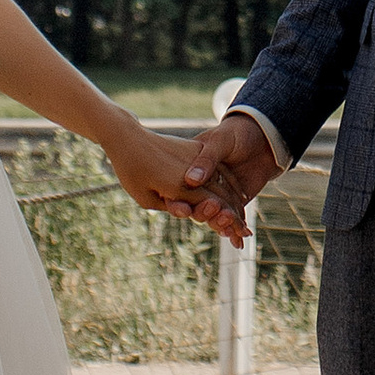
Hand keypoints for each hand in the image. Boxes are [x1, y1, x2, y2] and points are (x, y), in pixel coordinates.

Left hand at [109, 118, 251, 245]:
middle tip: (245, 233)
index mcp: (180, 186)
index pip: (213, 207)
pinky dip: (227, 182)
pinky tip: (233, 193)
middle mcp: (192, 172)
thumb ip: (171, 207)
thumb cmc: (131, 171)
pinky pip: (216, 168)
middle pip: (222, 196)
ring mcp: (196, 158)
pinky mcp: (194, 148)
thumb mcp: (145, 198)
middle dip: (235, 216)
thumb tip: (188, 212)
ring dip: (234, 201)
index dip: (229, 222)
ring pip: (223, 181)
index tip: (241, 236)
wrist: (128, 137)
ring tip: (241, 217)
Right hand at [178, 108, 278, 242]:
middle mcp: (200, 187)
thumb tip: (191, 180)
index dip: (177, 203)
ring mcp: (217, 196)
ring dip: (219, 223)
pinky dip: (234, 232)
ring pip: (212, 217)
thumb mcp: (221, 141)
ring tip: (229, 223)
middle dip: (202, 213)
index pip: (177, 191)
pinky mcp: (233, 204)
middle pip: (194, 208)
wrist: (264, 138)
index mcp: (189, 170)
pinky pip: (231, 220)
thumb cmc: (237, 133)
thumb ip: (207, 160)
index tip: (182, 209)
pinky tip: (239, 241)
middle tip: (215, 209)